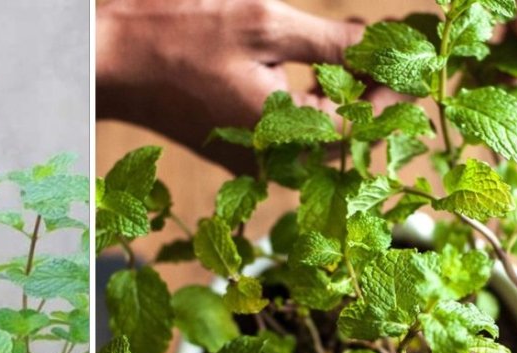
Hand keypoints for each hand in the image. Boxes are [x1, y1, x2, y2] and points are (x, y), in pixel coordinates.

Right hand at [97, 0, 391, 174]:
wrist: (106, 56)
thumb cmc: (178, 35)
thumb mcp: (266, 25)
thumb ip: (331, 43)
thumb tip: (379, 44)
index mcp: (282, 139)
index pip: (362, 127)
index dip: (394, 90)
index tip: (410, 52)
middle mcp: (268, 162)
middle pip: (343, 139)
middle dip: (373, 95)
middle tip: (391, 52)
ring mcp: (249, 158)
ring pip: (316, 138)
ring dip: (343, 99)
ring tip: (361, 56)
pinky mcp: (232, 146)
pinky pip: (288, 136)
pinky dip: (311, 105)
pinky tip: (319, 72)